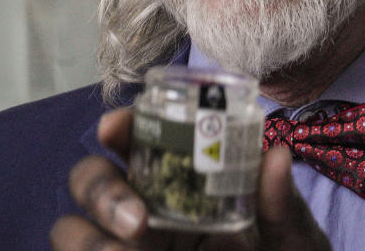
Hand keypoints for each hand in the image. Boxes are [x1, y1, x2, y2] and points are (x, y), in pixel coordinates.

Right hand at [50, 108, 330, 250]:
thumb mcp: (293, 237)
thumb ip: (283, 205)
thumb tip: (275, 157)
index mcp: (184, 180)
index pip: (140, 140)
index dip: (121, 127)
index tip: (117, 126)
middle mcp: (145, 208)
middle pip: (91, 179)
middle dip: (101, 188)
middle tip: (137, 220)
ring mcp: (126, 246)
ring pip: (70, 229)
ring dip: (86, 238)